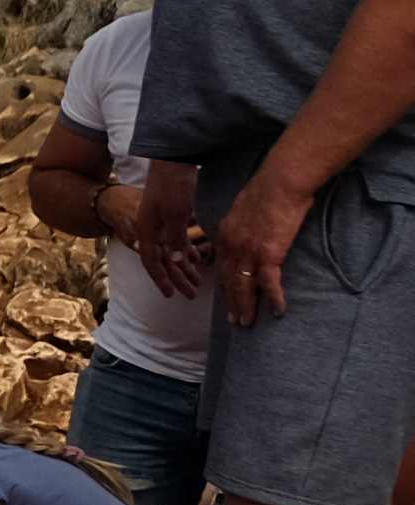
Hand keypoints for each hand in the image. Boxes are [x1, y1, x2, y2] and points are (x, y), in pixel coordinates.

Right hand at [125, 166, 214, 294]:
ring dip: (184, 267)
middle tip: (191, 294)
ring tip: (197, 281)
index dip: (160, 279)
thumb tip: (177, 262)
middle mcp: (152, 229)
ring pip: (172, 251)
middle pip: (163, 260)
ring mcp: (161, 222)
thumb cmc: (172, 185)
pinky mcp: (172, 214)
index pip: (151, 261)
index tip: (170, 295)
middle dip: (177, 278)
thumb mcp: (175, 213)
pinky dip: (187, 251)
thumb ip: (176, 238)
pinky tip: (198, 259)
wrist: (173, 159)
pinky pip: (178, 239)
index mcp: (147, 229)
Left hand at [224, 170, 313, 320]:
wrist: (281, 181)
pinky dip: (273, 299)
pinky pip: (269, 283)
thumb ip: (242, 224)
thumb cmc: (269, 190)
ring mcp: (248, 251)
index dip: (225, 284)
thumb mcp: (244, 208)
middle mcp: (231, 245)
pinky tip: (277, 312)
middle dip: (232, 302)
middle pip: (229, 281)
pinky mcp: (269, 253)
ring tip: (247, 323)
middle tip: (234, 320)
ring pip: (244, 286)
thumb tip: (248, 231)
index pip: (222, 266)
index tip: (227, 297)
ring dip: (246, 307)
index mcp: (225, 234)